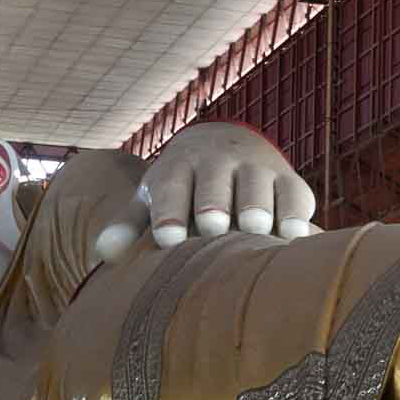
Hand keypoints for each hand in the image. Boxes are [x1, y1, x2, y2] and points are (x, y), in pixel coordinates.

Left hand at [96, 122, 315, 258]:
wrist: (229, 143)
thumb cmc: (185, 185)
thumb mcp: (155, 197)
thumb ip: (130, 225)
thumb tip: (103, 255)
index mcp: (179, 166)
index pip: (171, 187)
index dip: (170, 211)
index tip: (168, 237)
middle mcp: (218, 161)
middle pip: (215, 183)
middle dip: (214, 203)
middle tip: (213, 226)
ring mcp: (257, 168)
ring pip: (258, 186)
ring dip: (257, 205)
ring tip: (256, 228)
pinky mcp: (291, 182)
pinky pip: (296, 197)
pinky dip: (296, 215)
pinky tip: (293, 235)